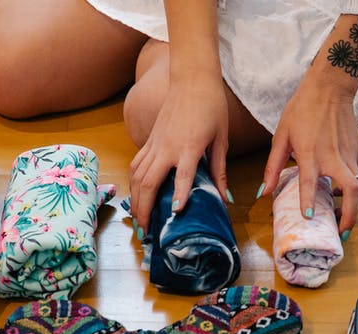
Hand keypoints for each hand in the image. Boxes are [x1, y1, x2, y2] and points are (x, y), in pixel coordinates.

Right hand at [129, 76, 230, 233]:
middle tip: (146, 230)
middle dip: (145, 208)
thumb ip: (219, 170)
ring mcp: (155, 143)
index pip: (183, 176)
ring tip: (138, 219)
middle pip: (149, 181)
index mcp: (189, 146)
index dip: (179, 195)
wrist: (192, 79)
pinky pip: (136, 164)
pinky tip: (135, 196)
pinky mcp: (149, 140)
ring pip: (137, 175)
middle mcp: (167, 147)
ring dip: (136, 199)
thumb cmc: (212, 107)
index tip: (175, 213)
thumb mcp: (221, 139)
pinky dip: (133, 183)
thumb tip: (224, 197)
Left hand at [259, 67, 357, 237]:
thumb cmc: (302, 109)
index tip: (309, 217)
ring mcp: (350, 156)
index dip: (310, 201)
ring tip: (341, 216)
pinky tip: (339, 192)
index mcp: (311, 154)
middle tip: (341, 231)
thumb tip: (263, 192)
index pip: (311, 182)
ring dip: (355, 207)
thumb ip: (273, 166)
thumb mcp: (281, 136)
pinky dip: (353, 190)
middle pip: (353, 193)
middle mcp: (334, 158)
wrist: (330, 88)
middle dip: (350, 216)